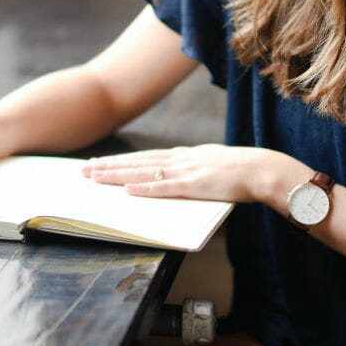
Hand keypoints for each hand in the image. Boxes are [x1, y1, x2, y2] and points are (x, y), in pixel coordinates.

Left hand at [83, 144, 287, 202]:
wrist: (262, 169)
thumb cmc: (241, 172)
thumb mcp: (212, 166)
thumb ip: (193, 170)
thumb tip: (179, 178)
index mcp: (184, 155)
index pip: (145, 157)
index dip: (121, 161)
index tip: (100, 163)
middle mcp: (180, 159)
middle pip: (137, 161)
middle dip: (109, 166)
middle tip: (84, 170)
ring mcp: (185, 171)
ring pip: (143, 172)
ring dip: (117, 175)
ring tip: (95, 177)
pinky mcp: (194, 185)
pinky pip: (164, 188)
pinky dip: (144, 188)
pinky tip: (127, 189)